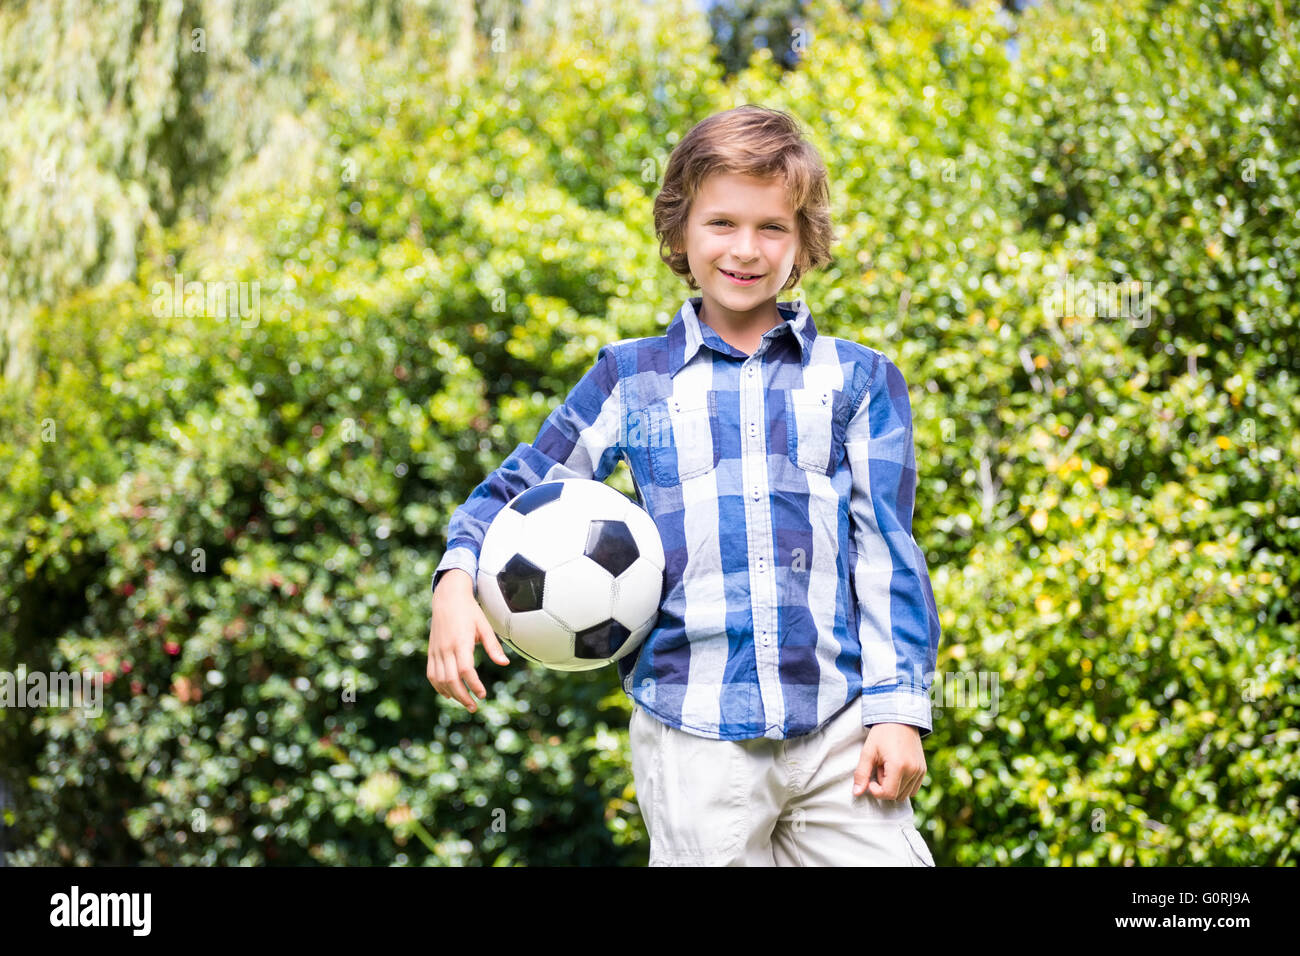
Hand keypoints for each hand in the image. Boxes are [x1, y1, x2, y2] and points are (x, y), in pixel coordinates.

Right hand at [427, 569, 509, 712]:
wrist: (448, 598)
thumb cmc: (470, 611)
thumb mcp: (484, 626)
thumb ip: (493, 646)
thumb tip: (505, 663)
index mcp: (461, 642)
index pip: (466, 670)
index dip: (473, 685)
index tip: (482, 694)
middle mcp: (446, 648)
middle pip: (451, 679)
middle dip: (463, 696)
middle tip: (474, 707)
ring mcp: (437, 650)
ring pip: (440, 679)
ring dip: (452, 694)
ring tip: (465, 702)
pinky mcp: (431, 651)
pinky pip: (431, 674)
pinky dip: (438, 686)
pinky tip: (449, 693)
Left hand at [853, 722, 925, 799]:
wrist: (900, 718)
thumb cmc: (882, 734)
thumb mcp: (868, 752)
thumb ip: (861, 774)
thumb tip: (856, 793)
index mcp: (898, 766)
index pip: (888, 794)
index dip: (876, 791)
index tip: (871, 779)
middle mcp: (912, 770)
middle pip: (896, 796)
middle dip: (885, 787)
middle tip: (880, 768)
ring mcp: (920, 771)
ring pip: (905, 794)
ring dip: (894, 786)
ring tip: (888, 768)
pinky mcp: (923, 770)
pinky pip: (913, 788)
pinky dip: (903, 784)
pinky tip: (896, 769)